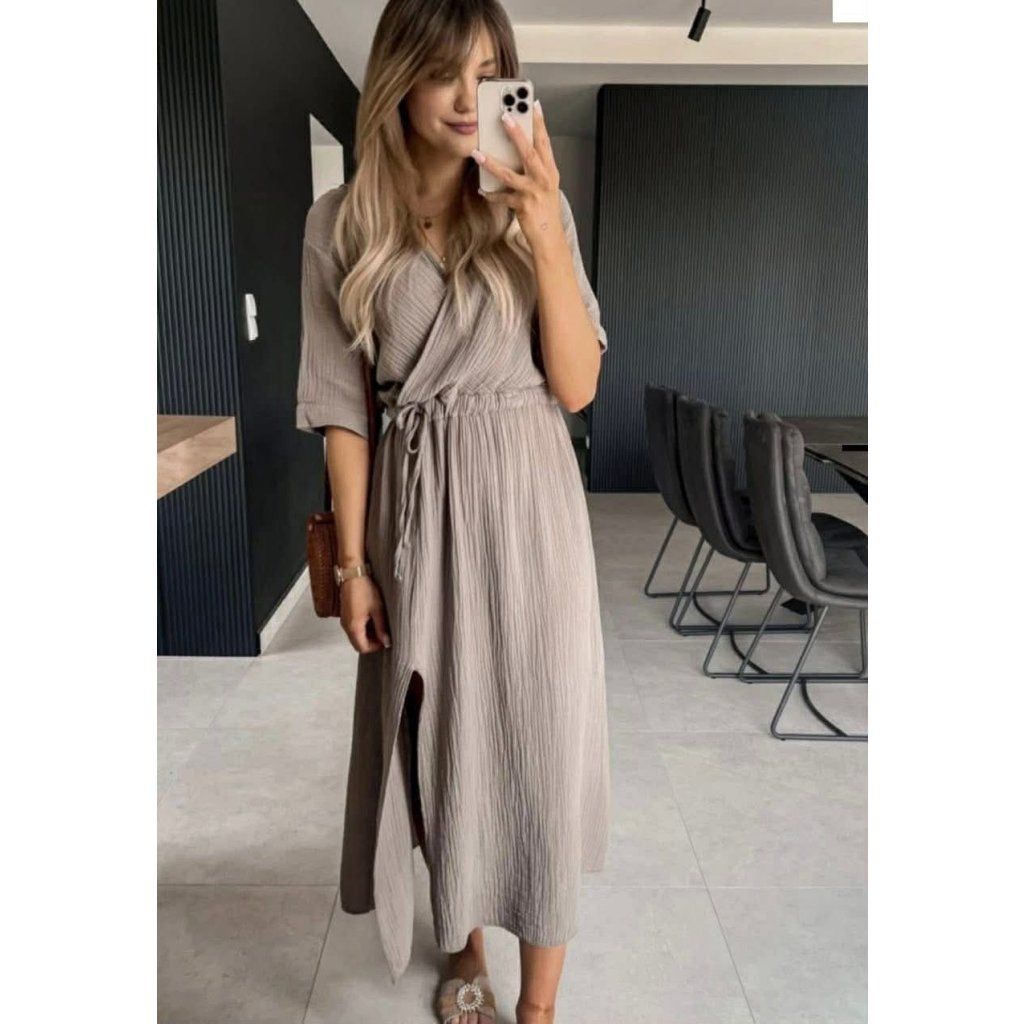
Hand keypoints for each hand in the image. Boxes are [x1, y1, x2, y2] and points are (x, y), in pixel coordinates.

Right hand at [340, 575, 391, 653]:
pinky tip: (371, 619)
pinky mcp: (345, 614)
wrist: (353, 574)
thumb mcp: (377, 610)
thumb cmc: (365, 589)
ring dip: (367, 636)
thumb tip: (385, 642)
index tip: (385, 641)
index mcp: (353, 627)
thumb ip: (381, 628)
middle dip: (371, 643)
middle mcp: (346, 626)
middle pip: (357, 644)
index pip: (363, 648)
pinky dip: (362, 629)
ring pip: (355, 637)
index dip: (375, 647)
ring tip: (379, 626)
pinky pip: (352, 628)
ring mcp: (344, 620)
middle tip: (383, 635)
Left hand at [472, 100, 564, 253]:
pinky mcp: (523, 206)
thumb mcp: (545, 184)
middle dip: (517, 133)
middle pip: (529, 152)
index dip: (539, 122)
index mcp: (550, 170)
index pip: (545, 142)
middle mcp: (544, 179)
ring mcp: (533, 192)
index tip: (532, 104)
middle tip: (504, 116)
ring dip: (492, 163)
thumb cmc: (545, 209)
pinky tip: (481, 189)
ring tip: (478, 153)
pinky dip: (491, 194)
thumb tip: (517, 148)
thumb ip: (535, 166)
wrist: (550, 237)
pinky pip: (502, 197)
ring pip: (510, 174)